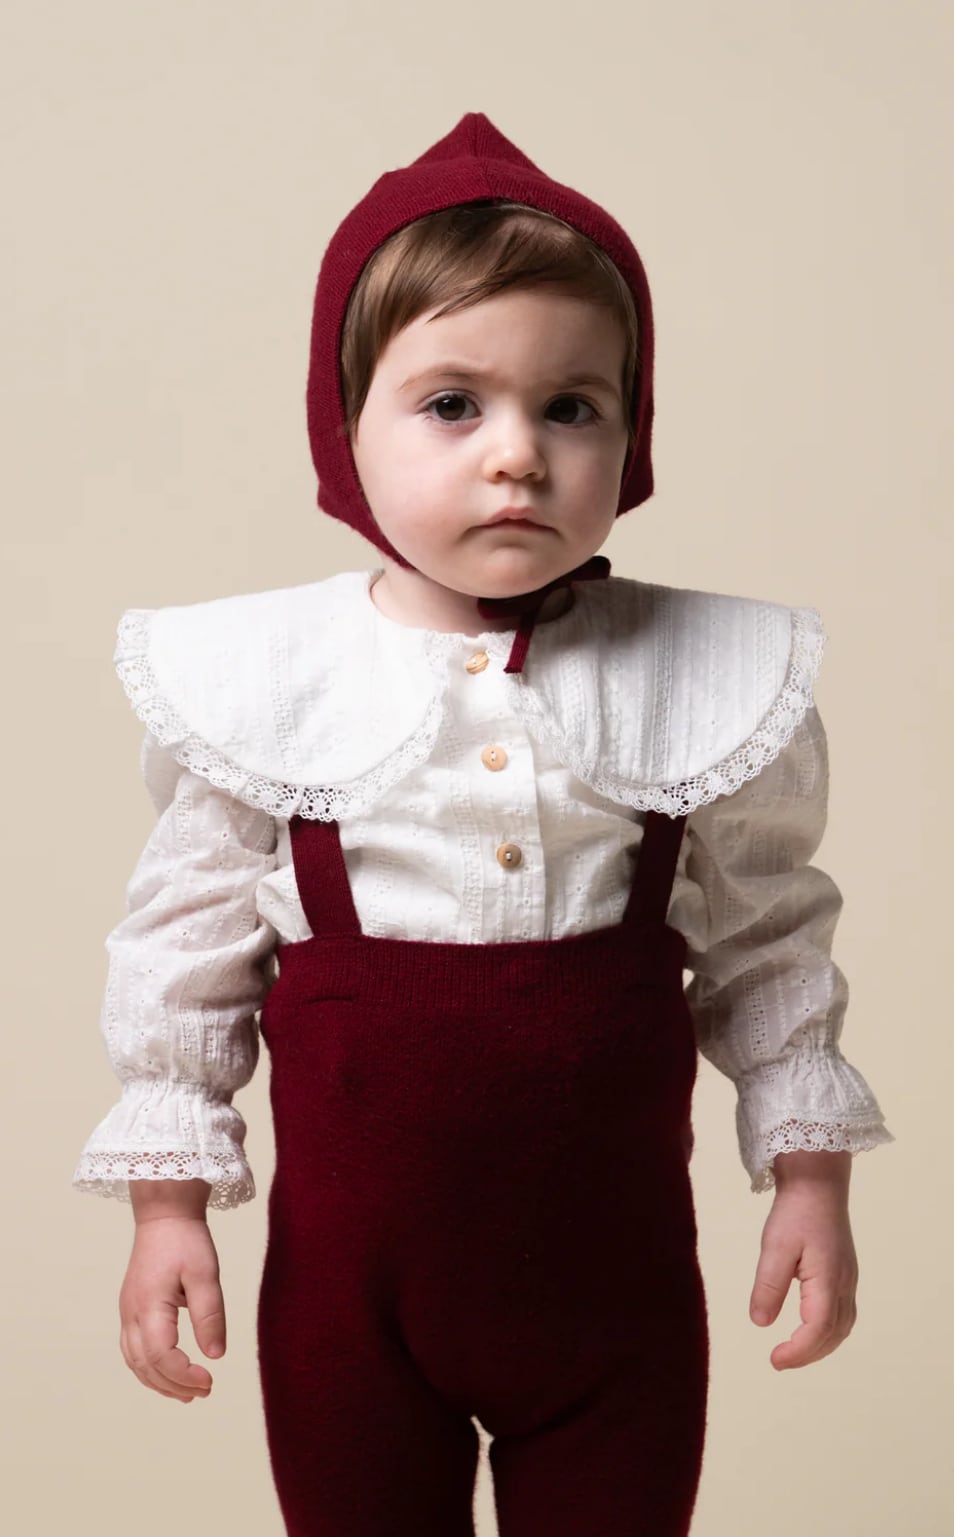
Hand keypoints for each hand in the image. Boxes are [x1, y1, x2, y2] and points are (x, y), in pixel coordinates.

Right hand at [119, 1182, 225, 1402]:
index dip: (184, 1375)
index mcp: (148, 1306)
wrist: (164, 1214)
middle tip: (205, 1392)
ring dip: (158, 1382)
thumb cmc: (186, 1240)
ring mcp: (127, 1312)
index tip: (211, 1380)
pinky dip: (149, 1368)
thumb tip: (215, 1355)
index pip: (161, 1356)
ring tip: (187, 1394)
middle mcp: (131, 1314)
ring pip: (134, 1362)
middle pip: (145, 1365)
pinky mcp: (131, 1308)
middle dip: (174, 1385)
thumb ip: (209, 1315)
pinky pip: (133, 1349)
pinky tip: (168, 1372)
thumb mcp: (205, 1274)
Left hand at [749, 1149, 857, 1369]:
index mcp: (828, 1279)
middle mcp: (844, 1284)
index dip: (799, 1351)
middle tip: (778, 1361)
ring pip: (842, 1326)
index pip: (819, 1328)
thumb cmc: (795, 1211)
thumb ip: (769, 1285)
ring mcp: (848, 1279)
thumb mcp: (774, 1246)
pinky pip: (843, 1314)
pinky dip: (828, 1331)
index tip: (774, 1360)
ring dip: (820, 1345)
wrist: (818, 1183)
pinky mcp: (844, 1273)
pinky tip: (810, 1329)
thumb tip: (760, 1323)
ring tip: (792, 1352)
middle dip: (808, 1353)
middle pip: (833, 1333)